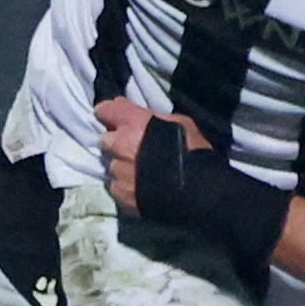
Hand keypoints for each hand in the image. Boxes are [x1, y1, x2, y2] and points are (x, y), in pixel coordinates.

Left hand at [97, 97, 291, 264]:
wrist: (200, 192)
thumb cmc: (194, 152)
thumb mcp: (180, 123)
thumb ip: (152, 118)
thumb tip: (136, 116)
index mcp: (133, 124)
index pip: (104, 110)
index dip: (109, 113)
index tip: (115, 118)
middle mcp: (118, 146)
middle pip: (104, 140)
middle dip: (116, 142)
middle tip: (133, 148)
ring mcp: (117, 172)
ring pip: (110, 165)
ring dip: (120, 165)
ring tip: (139, 171)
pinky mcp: (120, 195)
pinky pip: (114, 186)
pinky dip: (123, 185)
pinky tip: (139, 187)